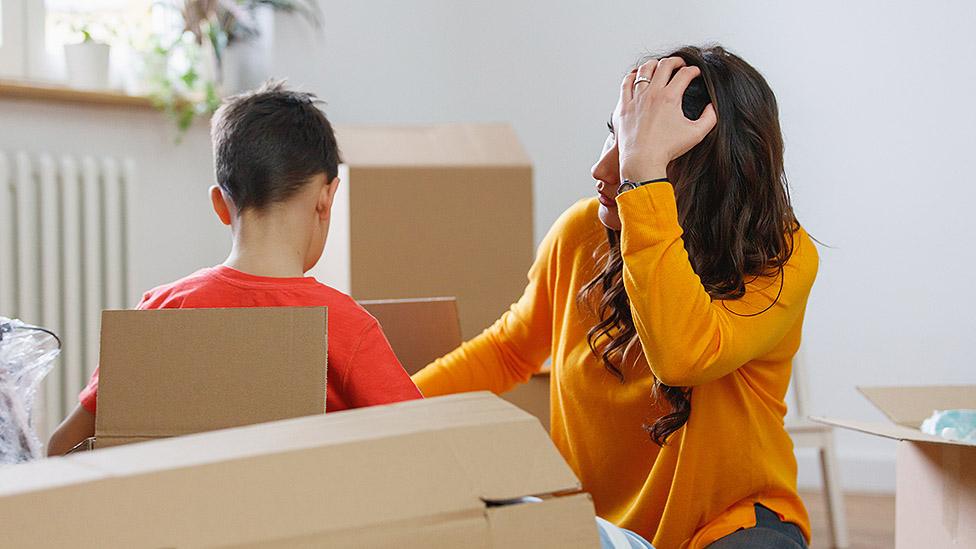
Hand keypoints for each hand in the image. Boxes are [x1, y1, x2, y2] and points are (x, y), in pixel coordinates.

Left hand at [614, 57, 716, 181]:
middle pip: (664, 65)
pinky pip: (625, 84)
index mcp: (670, 97)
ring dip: (654, 64)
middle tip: (680, 64)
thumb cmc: (667, 150)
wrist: (642, 162)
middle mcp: (652, 93)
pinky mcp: (624, 106)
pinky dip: (632, 76)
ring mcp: (636, 99)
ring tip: (659, 66)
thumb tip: (712, 106)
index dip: (694, 71)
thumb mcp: (696, 134)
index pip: (685, 74)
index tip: (696, 73)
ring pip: (644, 70)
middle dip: (676, 61)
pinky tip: (637, 76)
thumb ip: (709, 118)